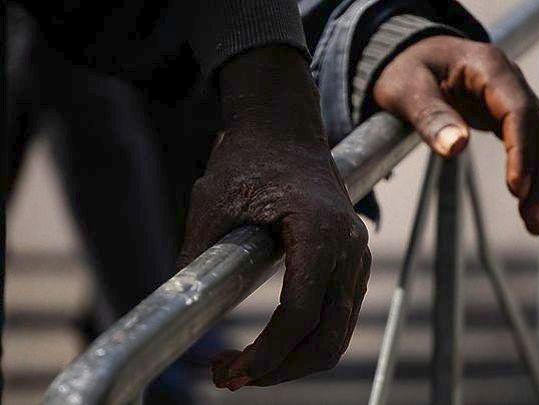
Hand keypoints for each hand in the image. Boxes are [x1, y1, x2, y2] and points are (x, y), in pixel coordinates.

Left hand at [177, 47, 370, 389]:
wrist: (284, 128)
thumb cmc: (251, 158)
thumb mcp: (213, 203)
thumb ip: (198, 260)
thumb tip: (177, 317)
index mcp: (320, 231)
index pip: (300, 314)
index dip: (266, 355)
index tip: (230, 371)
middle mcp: (349, 247)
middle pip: (328, 338)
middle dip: (281, 370)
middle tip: (231, 378)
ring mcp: (357, 255)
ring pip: (337, 332)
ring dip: (293, 359)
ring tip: (243, 366)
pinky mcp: (351, 261)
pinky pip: (337, 315)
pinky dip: (307, 338)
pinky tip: (270, 341)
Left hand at [373, 36, 538, 233]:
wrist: (408, 55)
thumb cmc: (404, 69)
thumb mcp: (406, 89)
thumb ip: (430, 116)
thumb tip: (456, 147)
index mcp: (488, 67)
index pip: (518, 111)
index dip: (522, 151)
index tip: (517, 189)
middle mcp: (510, 80)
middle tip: (532, 221)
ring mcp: (514, 96)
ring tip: (535, 224)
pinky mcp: (510, 115)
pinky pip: (534, 145)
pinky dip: (536, 175)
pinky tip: (530, 205)